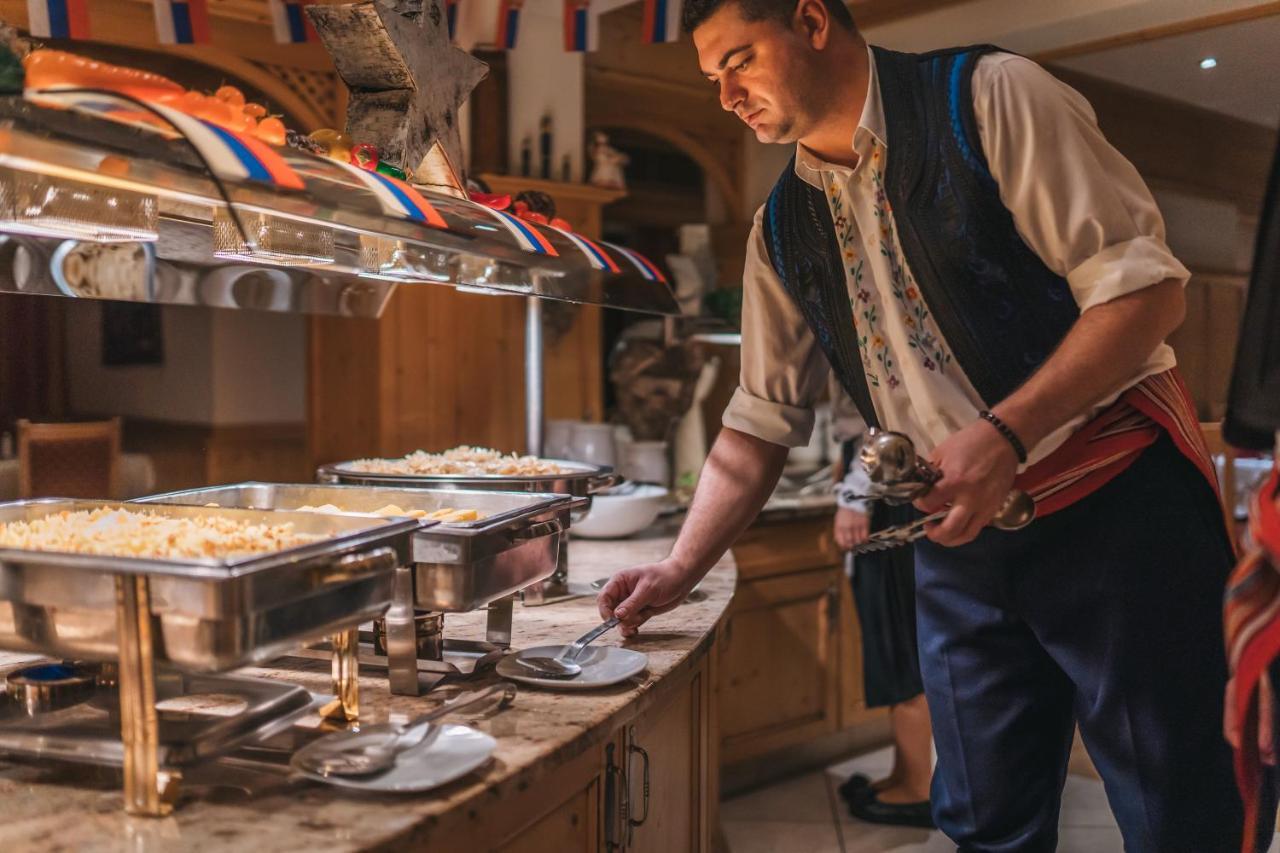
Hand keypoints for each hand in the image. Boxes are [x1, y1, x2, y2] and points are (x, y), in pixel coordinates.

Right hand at [597, 558, 698, 637]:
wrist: (682, 580)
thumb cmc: (665, 577)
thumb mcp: (648, 590)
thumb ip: (632, 603)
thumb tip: (617, 615)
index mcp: (620, 582)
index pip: (604, 597)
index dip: (605, 610)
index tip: (612, 620)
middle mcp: (623, 593)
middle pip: (610, 611)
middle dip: (617, 620)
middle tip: (628, 624)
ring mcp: (631, 603)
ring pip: (620, 619)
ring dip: (626, 626)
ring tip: (635, 627)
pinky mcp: (639, 611)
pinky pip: (630, 623)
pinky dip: (632, 628)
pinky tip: (636, 630)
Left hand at [834, 507, 870, 550]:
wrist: (853, 500)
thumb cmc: (845, 511)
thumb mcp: (838, 520)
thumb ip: (839, 531)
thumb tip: (841, 542)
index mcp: (839, 526)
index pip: (841, 541)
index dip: (844, 546)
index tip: (846, 548)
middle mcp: (847, 527)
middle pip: (850, 542)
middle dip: (851, 546)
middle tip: (853, 547)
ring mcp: (856, 525)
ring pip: (858, 541)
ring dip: (858, 543)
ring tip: (859, 543)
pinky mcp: (864, 523)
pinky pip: (865, 536)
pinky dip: (864, 540)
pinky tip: (864, 540)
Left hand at [914, 418, 1019, 546]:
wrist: (1004, 439)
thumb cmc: (971, 442)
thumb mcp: (943, 452)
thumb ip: (931, 473)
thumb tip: (922, 487)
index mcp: (955, 481)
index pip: (929, 504)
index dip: (920, 504)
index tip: (920, 500)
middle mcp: (970, 498)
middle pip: (950, 530)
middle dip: (935, 534)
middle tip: (928, 528)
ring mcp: (985, 505)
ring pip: (967, 535)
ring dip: (951, 540)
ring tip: (942, 533)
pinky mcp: (995, 508)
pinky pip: (978, 527)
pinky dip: (966, 530)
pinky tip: (959, 523)